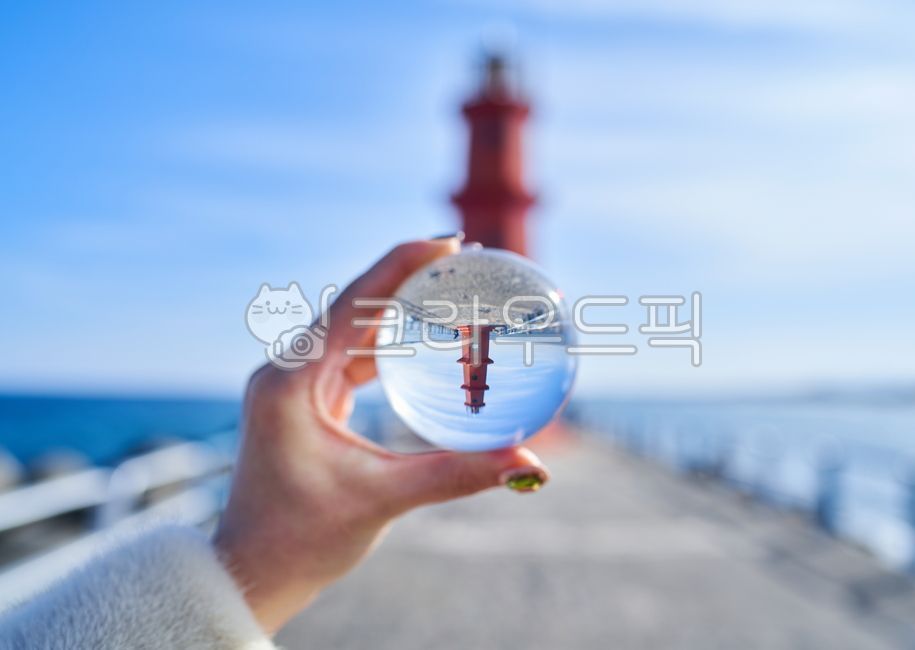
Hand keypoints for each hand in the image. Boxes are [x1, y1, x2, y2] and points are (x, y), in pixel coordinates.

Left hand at [213, 238, 548, 632]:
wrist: (253, 573)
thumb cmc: (302, 539)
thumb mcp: (384, 500)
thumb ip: (457, 475)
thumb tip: (530, 464)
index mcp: (292, 381)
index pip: (354, 303)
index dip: (403, 265)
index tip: (451, 244)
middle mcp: (286, 372)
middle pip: (354, 305)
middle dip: (409, 279)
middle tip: (466, 260)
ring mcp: (292, 385)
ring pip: (352, 328)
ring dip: (399, 309)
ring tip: (451, 290)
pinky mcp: (303, 401)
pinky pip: (351, 357)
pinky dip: (388, 344)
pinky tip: (423, 339)